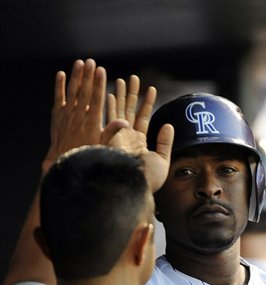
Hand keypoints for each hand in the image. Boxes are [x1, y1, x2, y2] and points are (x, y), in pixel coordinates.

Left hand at [42, 59, 127, 173]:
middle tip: (92, 61)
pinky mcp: (57, 115)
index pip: (96, 98)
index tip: (101, 71)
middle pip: (84, 91)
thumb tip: (126, 122)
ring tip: (80, 63)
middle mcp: (78, 115)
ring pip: (71, 91)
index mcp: (91, 122)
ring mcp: (66, 114)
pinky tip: (61, 74)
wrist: (63, 159)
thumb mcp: (102, 144)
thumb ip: (113, 131)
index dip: (99, 84)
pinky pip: (58, 97)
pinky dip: (59, 85)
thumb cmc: (87, 152)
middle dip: (88, 75)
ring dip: (75, 76)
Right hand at [106, 76, 172, 192]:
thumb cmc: (147, 180)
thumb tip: (168, 124)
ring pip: (119, 110)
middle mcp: (126, 138)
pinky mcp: (111, 137)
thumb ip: (165, 142)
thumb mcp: (162, 161)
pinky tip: (113, 91)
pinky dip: (113, 104)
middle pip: (129, 110)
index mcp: (137, 143)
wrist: (133, 186)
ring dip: (122, 94)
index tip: (151, 89)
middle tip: (133, 78)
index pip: (143, 118)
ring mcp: (117, 136)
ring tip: (123, 79)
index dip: (147, 103)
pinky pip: (111, 117)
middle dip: (131, 94)